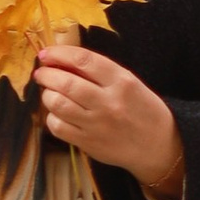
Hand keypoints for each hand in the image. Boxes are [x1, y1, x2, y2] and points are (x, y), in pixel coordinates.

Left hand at [33, 44, 184, 199]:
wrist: (158, 145)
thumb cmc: (142, 109)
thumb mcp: (129, 83)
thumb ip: (100, 72)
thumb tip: (63, 61)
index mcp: (121, 81)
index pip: (84, 60)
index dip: (60, 54)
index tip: (46, 54)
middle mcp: (109, 102)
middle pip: (66, 83)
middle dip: (47, 75)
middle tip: (42, 73)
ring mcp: (97, 124)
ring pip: (58, 104)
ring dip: (47, 95)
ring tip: (50, 92)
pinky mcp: (89, 143)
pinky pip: (58, 127)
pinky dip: (52, 117)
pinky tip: (57, 113)